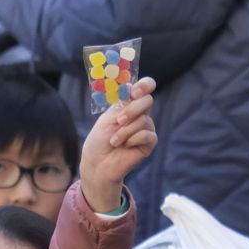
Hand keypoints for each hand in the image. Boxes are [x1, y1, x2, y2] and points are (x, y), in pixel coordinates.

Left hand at [79, 76, 157, 212]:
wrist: (98, 163)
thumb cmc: (99, 140)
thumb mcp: (108, 117)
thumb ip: (123, 103)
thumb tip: (132, 86)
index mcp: (129, 104)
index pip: (145, 87)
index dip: (144, 85)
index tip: (135, 91)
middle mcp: (140, 114)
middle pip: (147, 101)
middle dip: (132, 110)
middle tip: (119, 121)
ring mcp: (146, 128)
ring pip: (144, 120)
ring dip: (126, 131)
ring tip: (114, 141)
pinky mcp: (149, 143)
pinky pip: (147, 135)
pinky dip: (133, 139)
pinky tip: (125, 146)